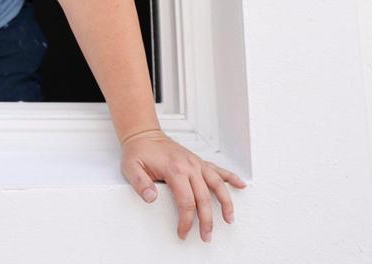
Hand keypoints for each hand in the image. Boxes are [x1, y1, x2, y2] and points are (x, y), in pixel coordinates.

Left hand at [119, 128, 246, 242]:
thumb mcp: (131, 167)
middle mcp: (189, 166)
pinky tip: (240, 185)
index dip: (186, 220)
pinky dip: (230, 178)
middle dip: (206, 220)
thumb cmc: (138, 151)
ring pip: (217, 185)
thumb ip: (140, 183)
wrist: (143, 134)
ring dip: (225, 202)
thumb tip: (152, 197)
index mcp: (174, 169)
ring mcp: (196, 163)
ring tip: (229, 218)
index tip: (183, 232)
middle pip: (204, 198)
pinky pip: (218, 170)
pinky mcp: (198, 161)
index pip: (186, 201)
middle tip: (206, 236)